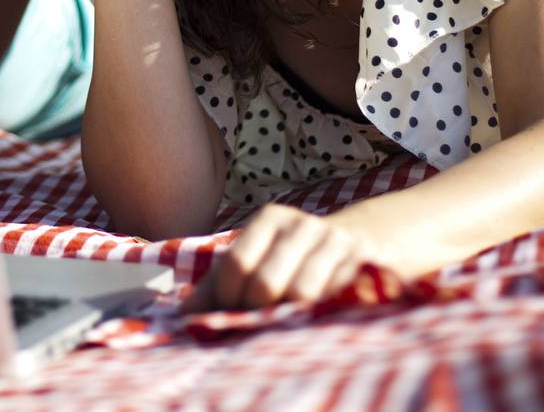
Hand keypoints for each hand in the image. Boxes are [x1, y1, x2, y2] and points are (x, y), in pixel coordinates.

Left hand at [182, 205, 381, 311]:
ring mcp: (336, 243)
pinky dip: (319, 317)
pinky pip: (334, 301)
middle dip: (257, 313)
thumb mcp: (252, 263)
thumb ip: (214, 289)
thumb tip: (180, 318)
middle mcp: (303, 225)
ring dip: (289, 320)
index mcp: (270, 219)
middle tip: (259, 323)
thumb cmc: (289, 260)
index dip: (228, 299)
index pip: (236, 265)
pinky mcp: (363, 265)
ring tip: (285, 323)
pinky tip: (313, 321)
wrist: (356, 242)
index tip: (232, 313)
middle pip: (266, 283)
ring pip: (302, 296)